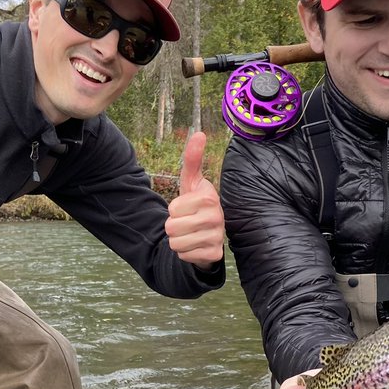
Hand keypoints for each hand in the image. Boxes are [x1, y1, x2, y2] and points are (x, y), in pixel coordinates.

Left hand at [165, 131, 224, 266]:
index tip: (187, 207)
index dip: (174, 210)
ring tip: (191, 234)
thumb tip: (199, 133)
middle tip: (187, 223)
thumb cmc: (196, 204)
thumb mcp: (192, 182)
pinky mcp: (214, 255)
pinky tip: (196, 246)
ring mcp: (217, 237)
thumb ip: (192, 159)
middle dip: (174, 226)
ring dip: (178, 240)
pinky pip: (184, 256)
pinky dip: (186, 253)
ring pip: (175, 243)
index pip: (172, 209)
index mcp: (209, 198)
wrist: (209, 234)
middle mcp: (216, 217)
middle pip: (171, 227)